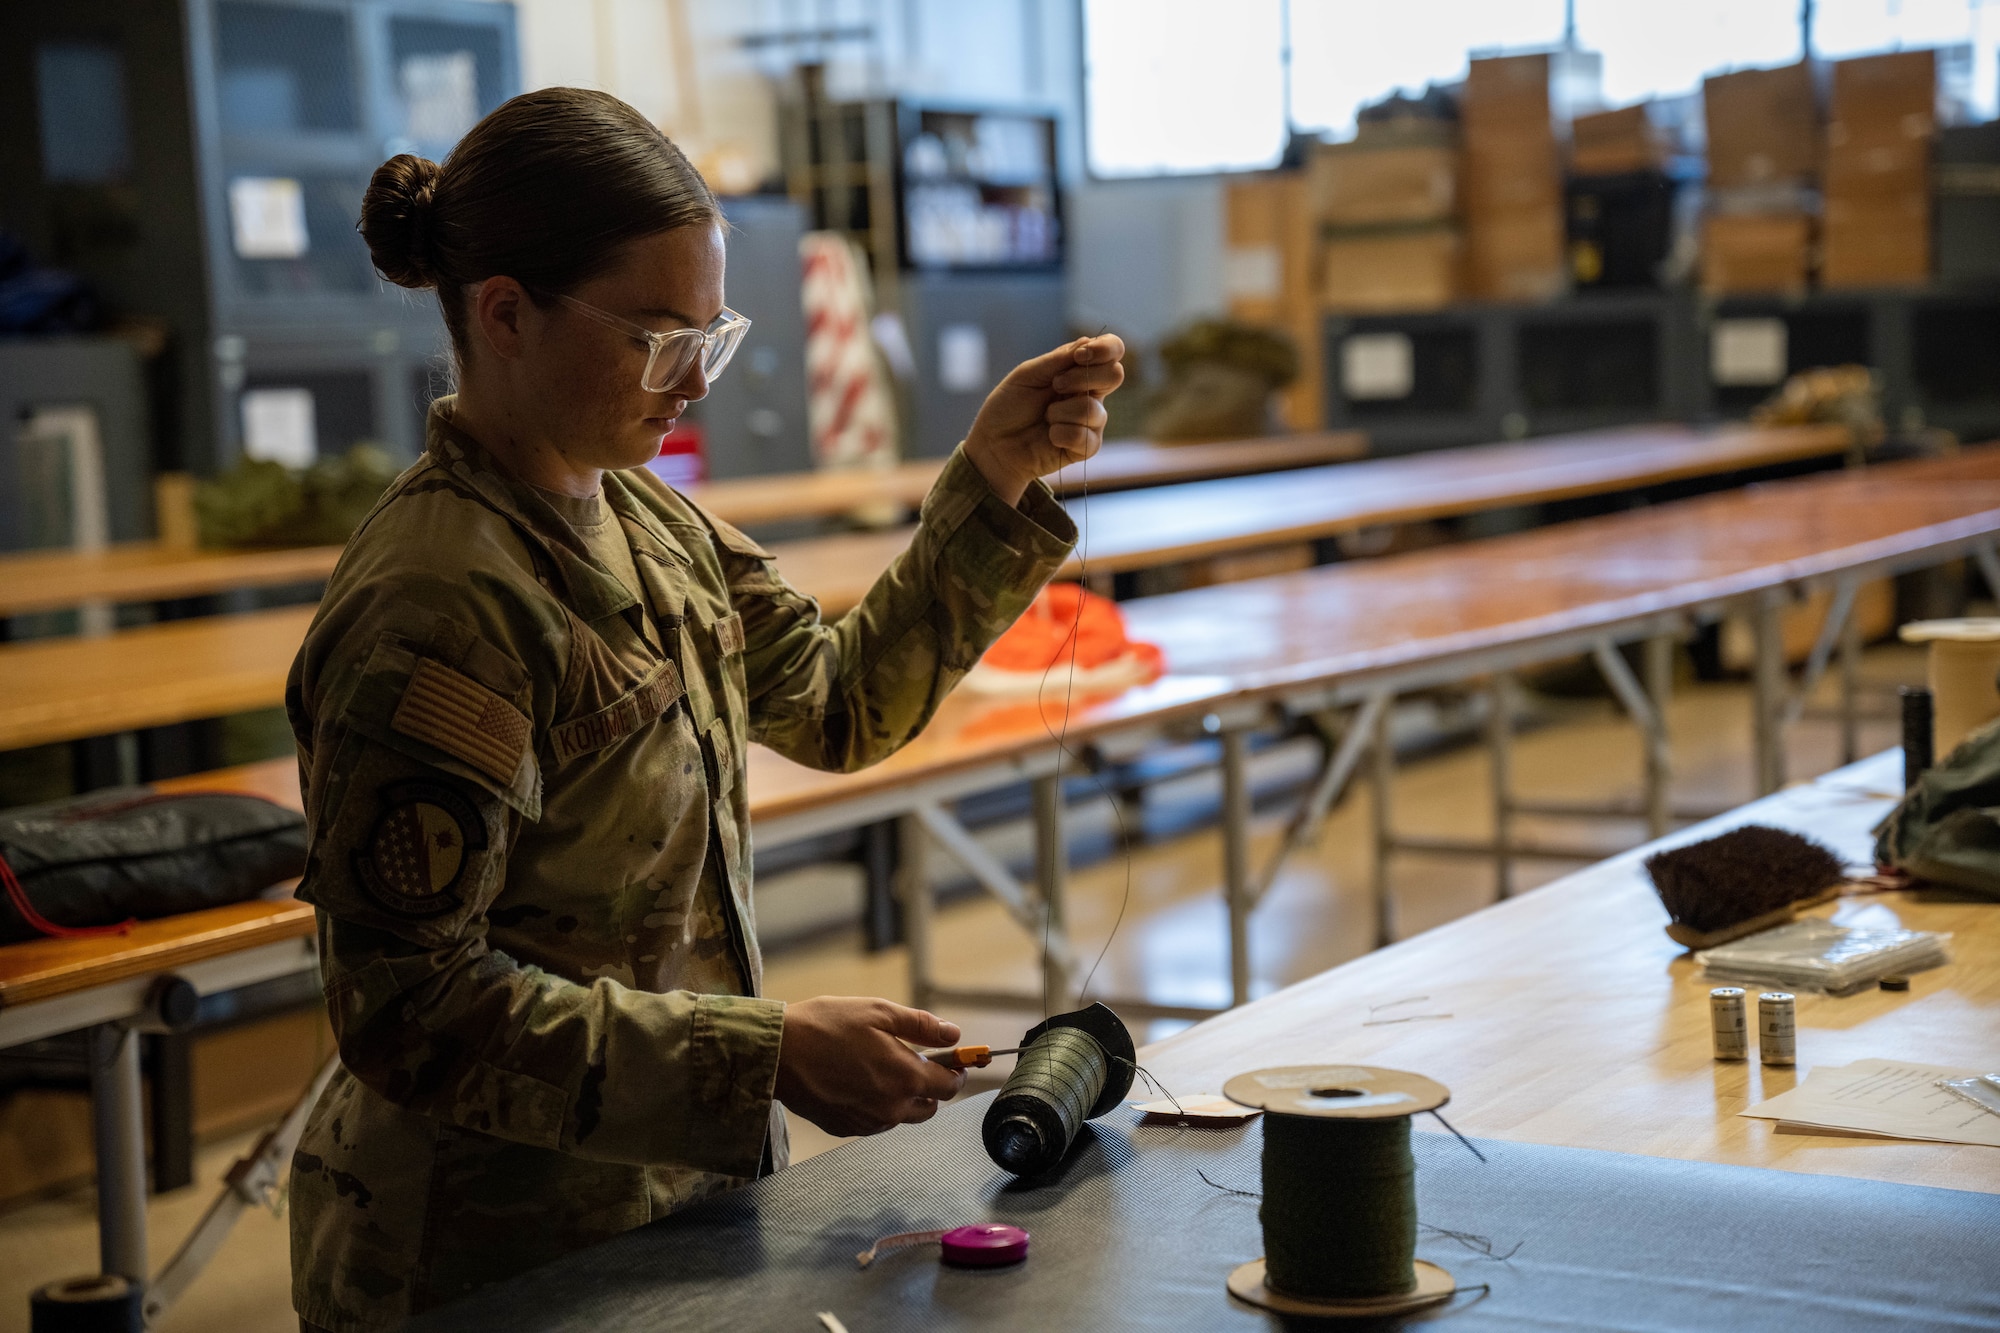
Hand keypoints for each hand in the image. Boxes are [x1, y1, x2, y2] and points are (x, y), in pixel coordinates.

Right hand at [775, 996, 968, 1137]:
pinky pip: (875, 1121)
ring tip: (879, 1066)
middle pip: (929, 1106)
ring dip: (902, 1096)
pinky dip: (876, 1104)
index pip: (950, 1085)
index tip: (954, 1058)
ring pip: (902, 1115)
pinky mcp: (846, 1128)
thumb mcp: (879, 1013)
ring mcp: (868, 1122)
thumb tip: (953, 1034)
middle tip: (914, 1059)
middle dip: (930, 1085)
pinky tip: (858, 1080)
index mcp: (906, 1079)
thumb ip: (922, 1026)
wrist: (778, 1053)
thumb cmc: (827, 1027)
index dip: (956, 1070)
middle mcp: (891, 1109)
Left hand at [962, 334, 1125, 505]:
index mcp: (1078, 371)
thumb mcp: (1028, 375)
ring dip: (1061, 412)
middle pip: (1114, 375)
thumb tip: (1088, 340)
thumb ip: (1058, 360)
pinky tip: (1050, 436)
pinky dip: (1060, 434)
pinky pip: (1085, 437)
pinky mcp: (1086, 447)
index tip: (1081, 355)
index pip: (1111, 351)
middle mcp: (1089, 393)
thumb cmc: (1009, 407)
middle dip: (1081, 377)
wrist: (994, 444)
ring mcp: (1091, 421)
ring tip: (1045, 417)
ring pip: (1093, 409)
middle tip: (1056, 385)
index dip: (1105, 348)